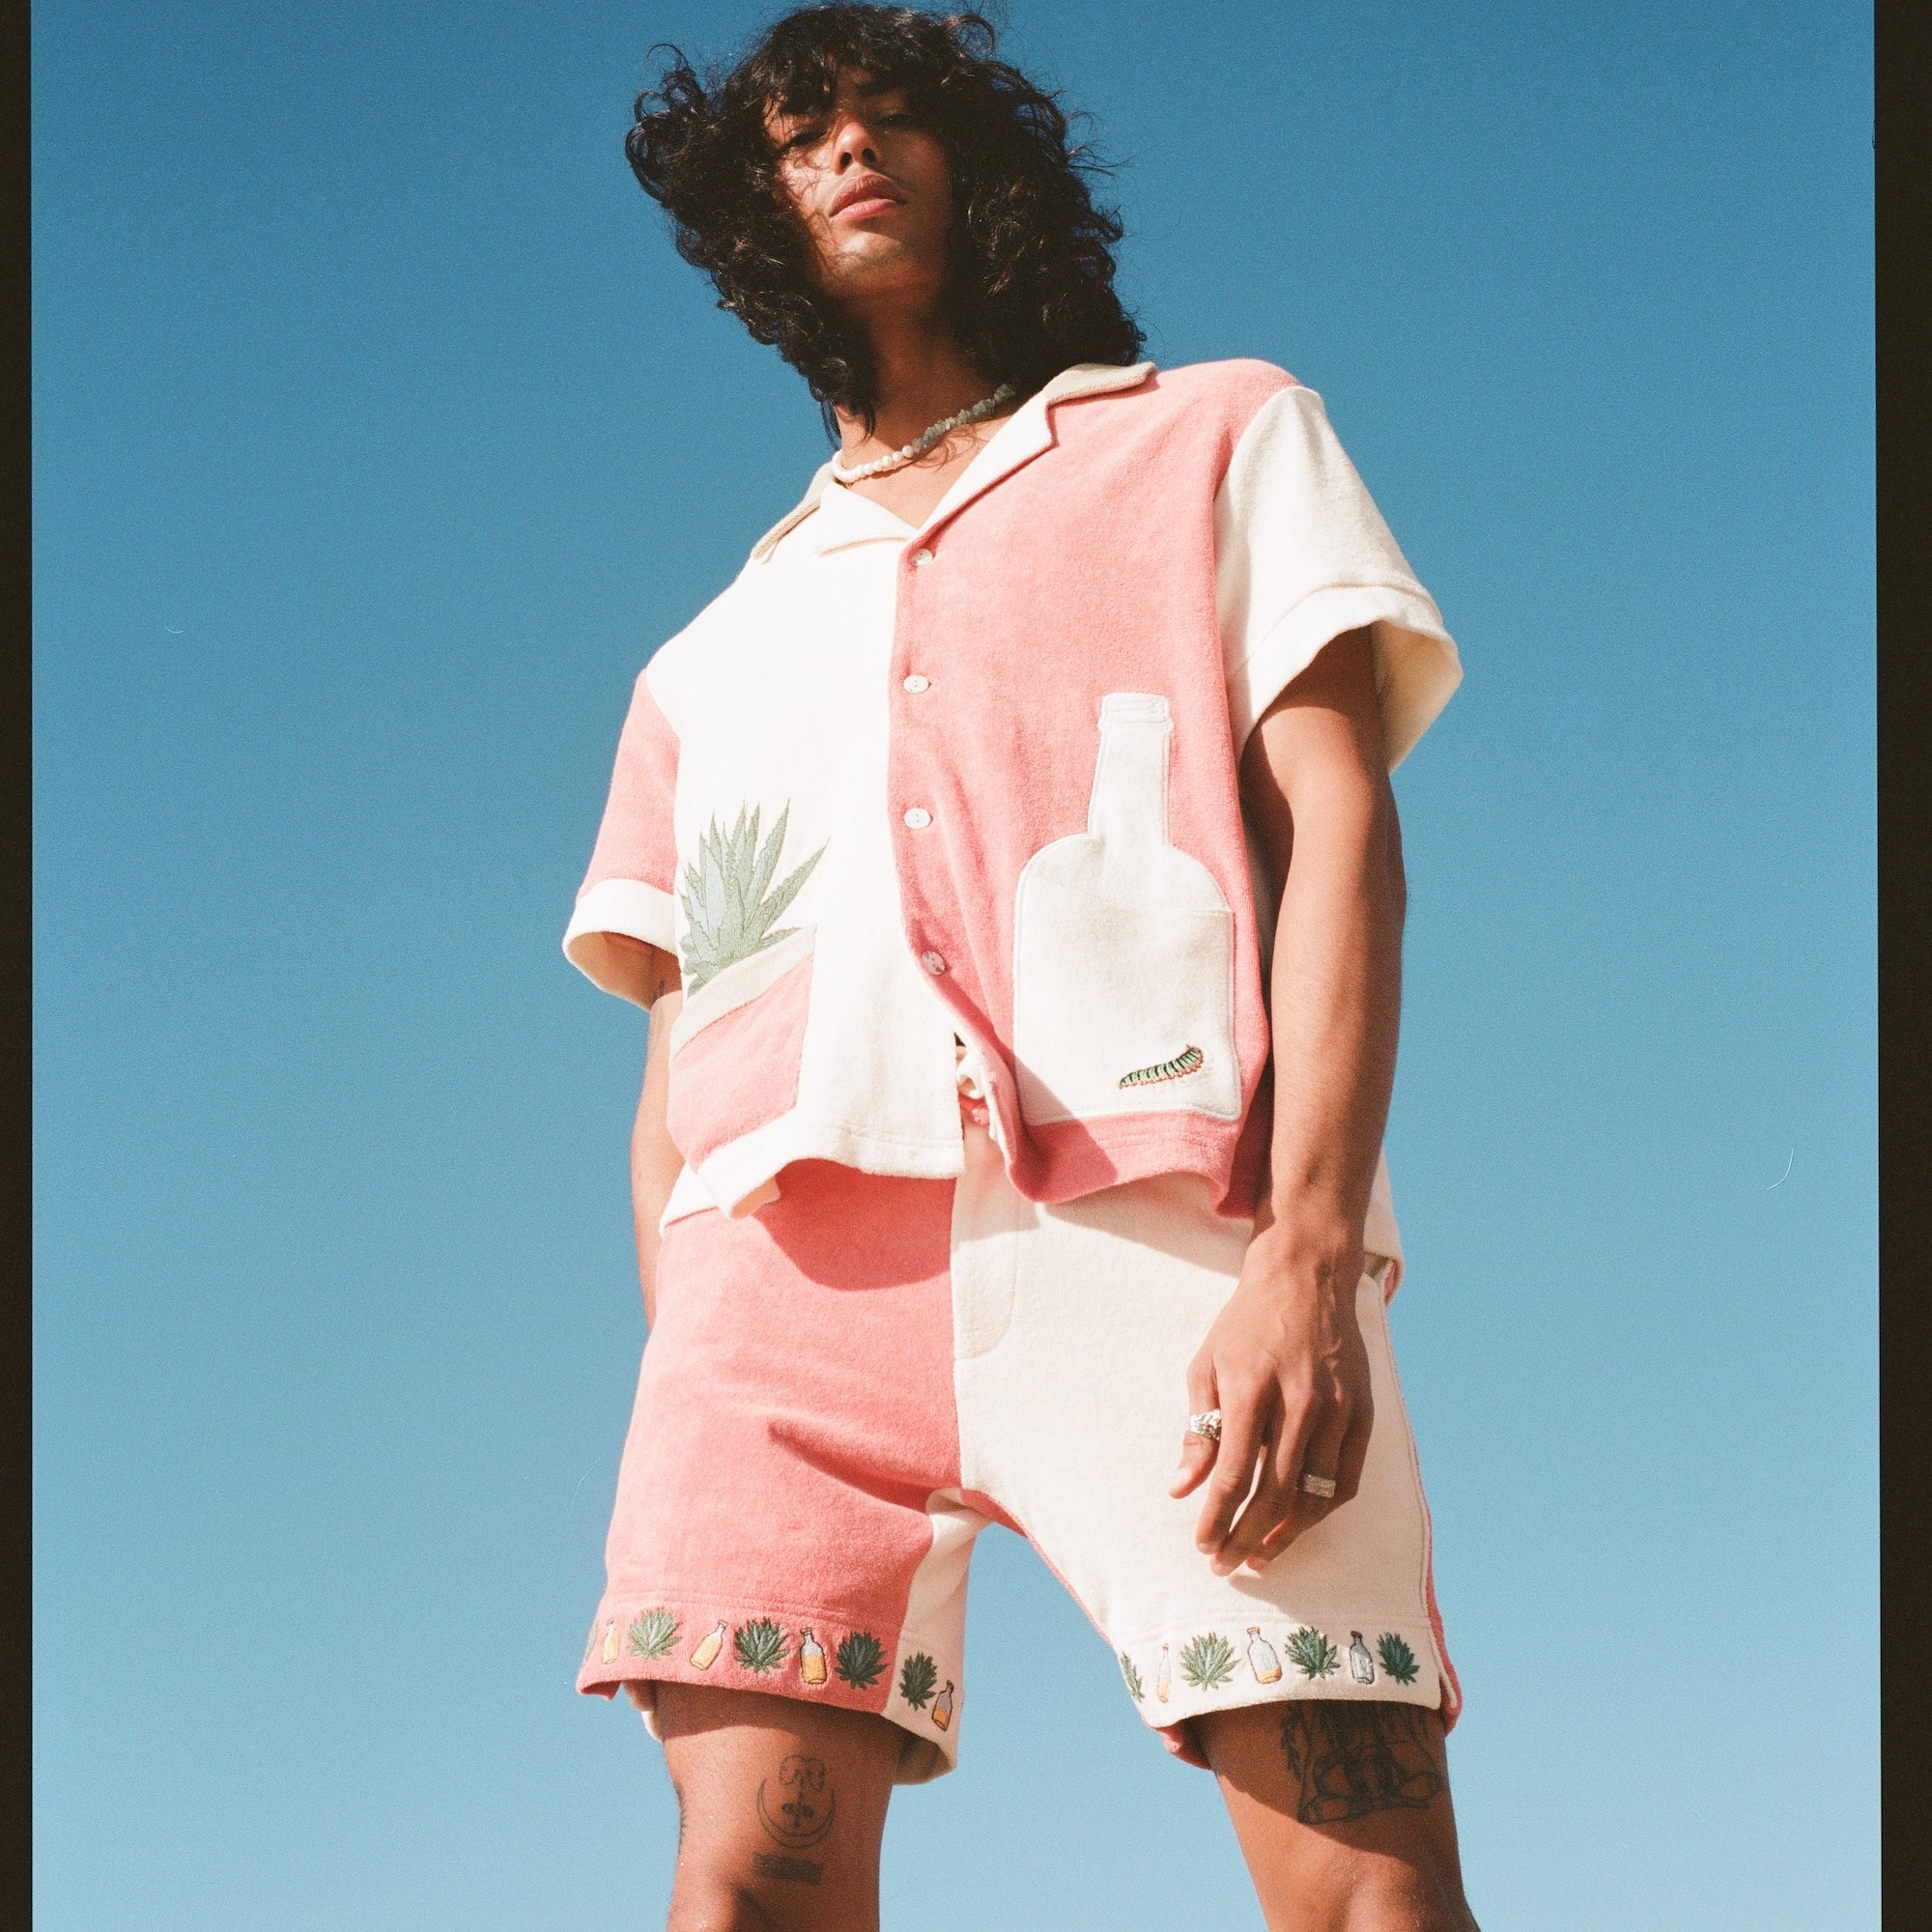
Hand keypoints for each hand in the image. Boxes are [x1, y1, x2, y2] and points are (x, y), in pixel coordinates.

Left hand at [1170, 1220, 1373, 1574]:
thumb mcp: (1206, 1365)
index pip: (1234, 1474)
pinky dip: (1323, 1510)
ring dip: (1287, 1534)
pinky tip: (1299, 1524)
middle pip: (1276, 1493)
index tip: (1203, 1544)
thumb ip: (1198, 1430)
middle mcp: (1300, 1402)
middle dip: (1246, 1537)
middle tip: (1225, 1563)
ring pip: (1316, 1495)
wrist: (1306, 1278)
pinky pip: (1347, 1479)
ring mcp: (1338, 1408)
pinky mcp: (1364, 1411)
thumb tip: (1181, 1488)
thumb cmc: (1246, 1324)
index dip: (1217, 1518)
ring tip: (1260, 1555)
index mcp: (1252, 1389)